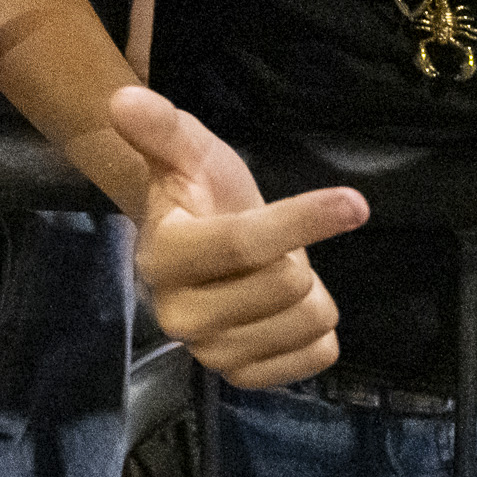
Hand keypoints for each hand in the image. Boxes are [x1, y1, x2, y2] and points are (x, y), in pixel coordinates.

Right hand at [115, 85, 367, 388]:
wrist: (196, 242)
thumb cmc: (199, 191)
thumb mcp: (186, 149)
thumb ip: (159, 126)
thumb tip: (122, 99)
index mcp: (162, 255)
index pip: (245, 243)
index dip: (305, 219)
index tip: (354, 202)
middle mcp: (177, 316)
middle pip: (285, 284)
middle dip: (296, 254)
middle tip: (272, 245)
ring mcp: (209, 353)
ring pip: (308, 320)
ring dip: (309, 291)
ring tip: (275, 274)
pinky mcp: (241, 377)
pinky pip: (317, 357)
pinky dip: (315, 332)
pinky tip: (285, 311)